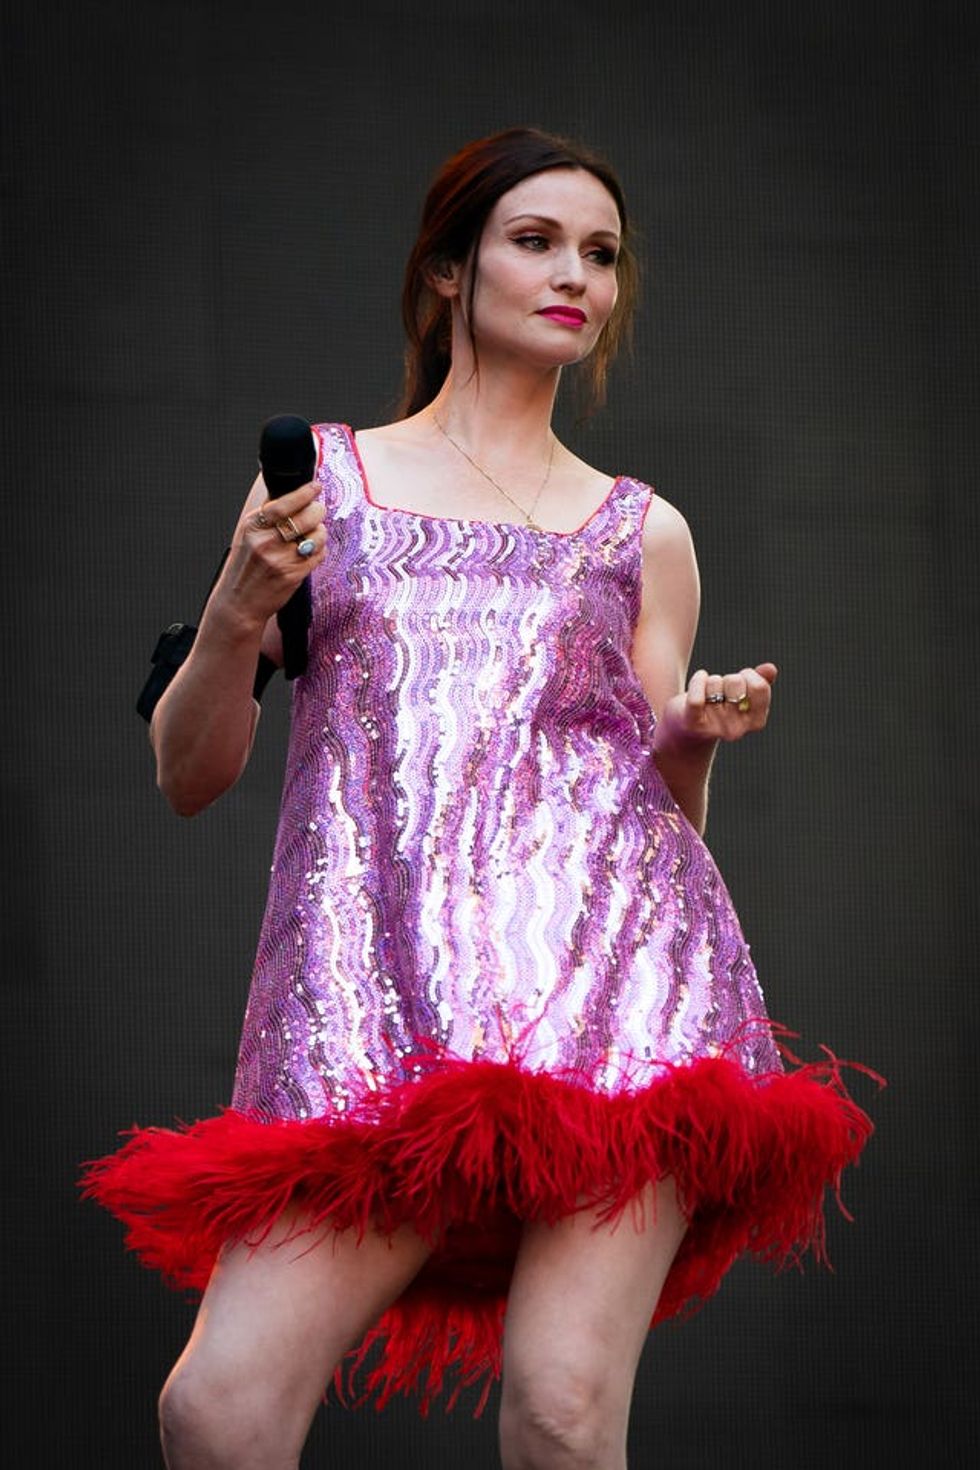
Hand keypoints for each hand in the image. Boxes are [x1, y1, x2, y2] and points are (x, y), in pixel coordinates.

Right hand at [215, 481, 326, 628]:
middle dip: (317, 511)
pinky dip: (318, 551)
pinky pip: (319, 554)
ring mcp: (281, 558)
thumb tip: (290, 494)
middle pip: (308, 516)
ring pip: (317, 535)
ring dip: (319, 533)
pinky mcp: (294, 574)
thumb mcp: (247, 535)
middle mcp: (267, 541)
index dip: (305, 493)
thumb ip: (267, 515)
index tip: (315, 487)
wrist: (239, 602)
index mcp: (253, 526)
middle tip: (316, 512)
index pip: (285, 503)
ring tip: (309, 536)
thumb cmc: (244, 567)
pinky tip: (308, 552)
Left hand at [660, 663, 777, 744]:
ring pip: (714, 684)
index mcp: (755, 722)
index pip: (760, 687)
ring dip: (710, 682)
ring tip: (707, 695)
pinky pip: (696, 696)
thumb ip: (760, 682)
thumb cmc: (720, 706)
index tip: (742, 677)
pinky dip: (697, 680)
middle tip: (722, 690)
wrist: (688, 729)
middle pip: (736, 682)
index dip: (750, 675)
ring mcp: (714, 728)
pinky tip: (700, 677)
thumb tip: (771, 669)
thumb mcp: (742, 695)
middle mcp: (736, 729)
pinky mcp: (692, 723)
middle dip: (727, 678)